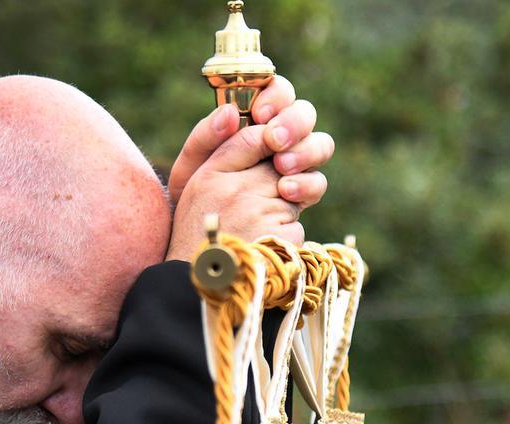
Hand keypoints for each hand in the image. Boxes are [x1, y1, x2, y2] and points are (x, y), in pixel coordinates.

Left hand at [165, 76, 333, 260]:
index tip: (260, 113)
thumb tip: (230, 113)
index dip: (276, 96)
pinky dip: (307, 184)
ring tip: (282, 167)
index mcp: (255, 123)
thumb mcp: (190, 169)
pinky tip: (286, 192)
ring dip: (305, 151)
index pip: (277, 93)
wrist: (202, 244)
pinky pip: (316, 183)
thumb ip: (205, 138)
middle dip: (294, 124)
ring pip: (319, 146)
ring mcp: (295, 168)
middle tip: (274, 140)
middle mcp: (281, 141)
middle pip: (305, 115)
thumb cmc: (192, 200)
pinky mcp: (302, 196)